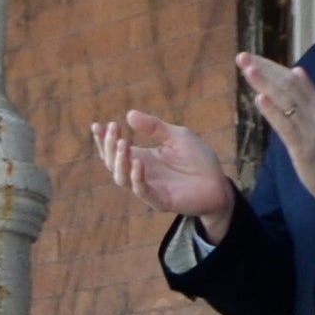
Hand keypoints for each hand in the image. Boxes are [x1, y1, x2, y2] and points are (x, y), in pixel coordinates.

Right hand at [87, 109, 238, 229]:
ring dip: (119, 161)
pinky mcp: (160, 200)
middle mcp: (141, 173)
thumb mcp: (176, 135)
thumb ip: (154, 127)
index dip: (104, 139)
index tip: (97, 126)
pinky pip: (142, 191)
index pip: (115, 150)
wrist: (218, 182)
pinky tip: (138, 162)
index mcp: (142, 157)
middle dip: (109, 146)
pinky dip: (137, 178)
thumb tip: (129, 114)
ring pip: (122, 178)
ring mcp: (149, 187)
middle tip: (113, 129)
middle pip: (113, 163)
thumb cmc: (198, 159)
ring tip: (123, 143)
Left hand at [236, 52, 314, 202]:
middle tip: (242, 57)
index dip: (270, 66)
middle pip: (287, 84)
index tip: (250, 57)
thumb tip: (296, 70)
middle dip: (264, 70)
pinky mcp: (304, 146)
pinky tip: (260, 99)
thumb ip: (307, 94)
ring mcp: (310, 127)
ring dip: (266, 83)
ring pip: (286, 101)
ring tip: (248, 70)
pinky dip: (273, 111)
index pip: (291, 78)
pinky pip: (286, 126)